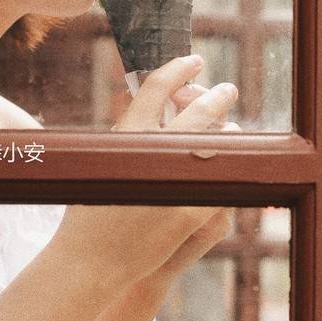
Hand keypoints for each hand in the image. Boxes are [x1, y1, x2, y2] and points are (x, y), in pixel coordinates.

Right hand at [54, 57, 237, 293]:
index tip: (195, 61)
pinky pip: (222, 178)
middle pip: (199, 110)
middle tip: (226, 89)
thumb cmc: (88, 211)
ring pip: (218, 142)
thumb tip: (152, 107)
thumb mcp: (100, 160)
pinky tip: (232, 163)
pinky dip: (229, 167)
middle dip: (217, 95)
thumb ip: (128, 134)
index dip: (179, 68)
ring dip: (228, 132)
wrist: (91, 259)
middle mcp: (153, 152)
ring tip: (231, 129)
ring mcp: (178, 181)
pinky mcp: (194, 211)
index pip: (157, 86)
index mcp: (126, 134)